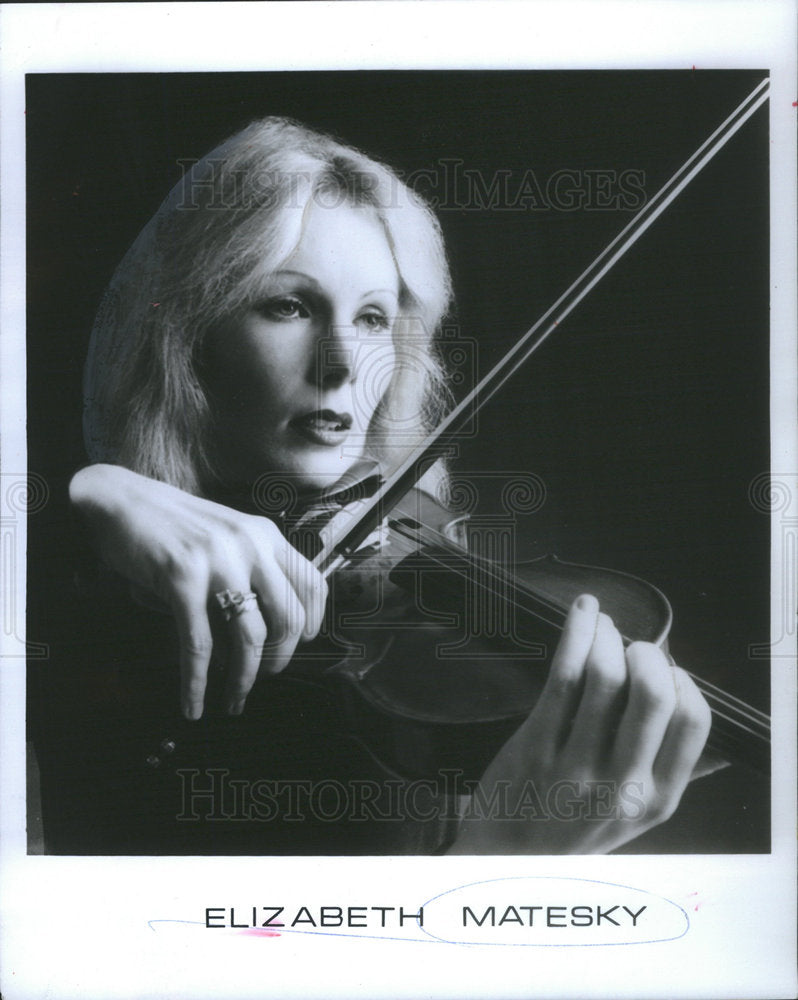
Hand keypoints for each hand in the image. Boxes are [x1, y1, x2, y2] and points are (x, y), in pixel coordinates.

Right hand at [69, 464, 326, 718]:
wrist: (120, 500)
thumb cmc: (172, 525)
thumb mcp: (226, 536)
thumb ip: (251, 568)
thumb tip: (265, 631)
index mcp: (265, 535)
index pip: (311, 585)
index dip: (312, 624)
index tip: (301, 647)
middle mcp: (250, 546)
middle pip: (288, 619)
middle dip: (279, 660)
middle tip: (263, 678)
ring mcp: (218, 561)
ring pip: (249, 638)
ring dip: (244, 680)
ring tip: (233, 701)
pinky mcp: (182, 578)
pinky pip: (199, 644)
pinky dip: (197, 682)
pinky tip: (194, 703)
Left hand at [448, 594, 711, 853]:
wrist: (506, 860)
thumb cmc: (572, 827)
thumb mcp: (633, 818)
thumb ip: (671, 778)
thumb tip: (720, 752)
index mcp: (656, 799)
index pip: (693, 721)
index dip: (682, 681)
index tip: (665, 670)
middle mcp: (620, 785)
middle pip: (653, 692)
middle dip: (647, 652)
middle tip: (634, 646)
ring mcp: (574, 765)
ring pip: (604, 676)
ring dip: (607, 634)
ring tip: (603, 625)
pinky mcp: (534, 743)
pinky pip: (563, 674)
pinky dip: (577, 632)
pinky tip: (583, 613)